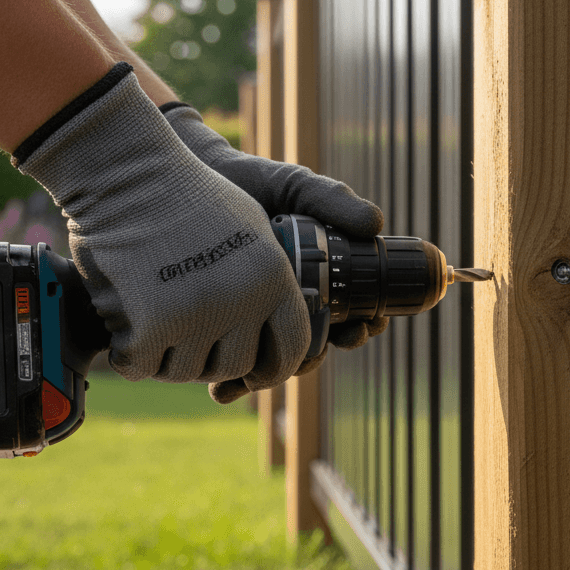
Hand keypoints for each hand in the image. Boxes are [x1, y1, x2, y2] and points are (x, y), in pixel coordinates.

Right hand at [14, 66, 309, 389]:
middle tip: (185, 331)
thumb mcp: (252, 225)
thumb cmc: (185, 194)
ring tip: (151, 315)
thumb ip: (273, 279)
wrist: (126, 170)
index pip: (291, 349)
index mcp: (275, 280)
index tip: (253, 370)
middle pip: (235, 367)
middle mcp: (243, 301)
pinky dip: (127, 353)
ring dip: (164, 355)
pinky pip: (140, 366)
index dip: (272, 367)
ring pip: (185, 372)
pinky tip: (124, 323)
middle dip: (209, 358)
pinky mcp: (151, 326)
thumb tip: (288, 324)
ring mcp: (197, 315)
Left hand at [164, 105, 388, 399]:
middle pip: (311, 349)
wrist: (193, 177)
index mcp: (317, 282)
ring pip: (271, 364)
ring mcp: (253, 320)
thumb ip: (332, 199)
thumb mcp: (294, 187)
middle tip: (308, 360)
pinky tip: (223, 392)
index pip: (349, 317)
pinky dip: (231, 382)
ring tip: (254, 382)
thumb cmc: (251, 181)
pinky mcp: (218, 326)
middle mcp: (287, 307)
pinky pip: (230, 362)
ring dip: (268, 379)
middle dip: (312, 361)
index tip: (363, 326)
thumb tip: (376, 224)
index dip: (361, 329)